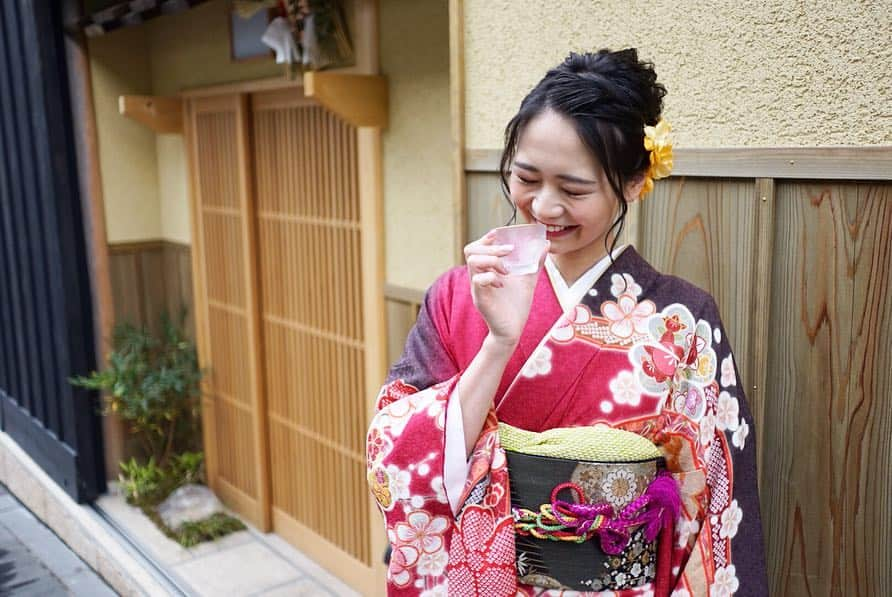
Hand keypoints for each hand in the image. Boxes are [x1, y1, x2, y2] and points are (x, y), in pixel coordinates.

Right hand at [464, 231, 548, 345]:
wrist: (514, 329)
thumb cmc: (517, 305)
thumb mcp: (529, 279)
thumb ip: (535, 262)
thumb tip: (546, 244)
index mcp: (487, 269)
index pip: (477, 246)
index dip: (486, 237)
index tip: (500, 234)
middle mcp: (479, 275)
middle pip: (471, 250)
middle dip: (491, 246)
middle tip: (509, 251)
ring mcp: (477, 287)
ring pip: (472, 262)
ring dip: (492, 260)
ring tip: (507, 270)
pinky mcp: (480, 298)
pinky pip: (478, 280)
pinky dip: (492, 278)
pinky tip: (503, 284)